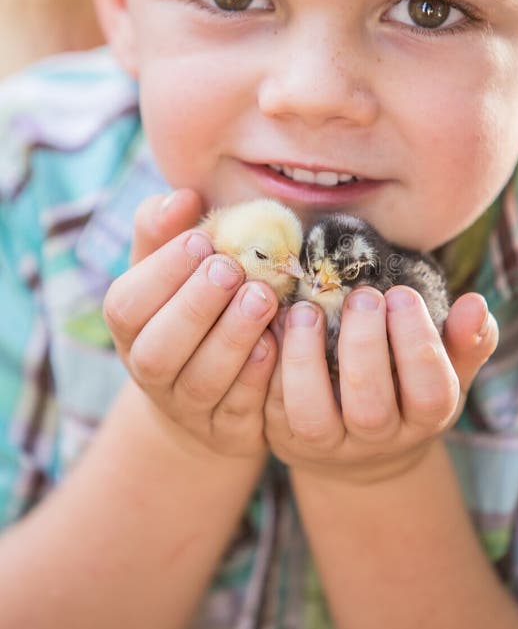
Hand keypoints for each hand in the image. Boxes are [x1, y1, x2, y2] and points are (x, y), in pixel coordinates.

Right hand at [103, 189, 278, 457]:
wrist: (211, 389)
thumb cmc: (192, 305)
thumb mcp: (172, 266)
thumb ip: (166, 229)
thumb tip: (182, 196)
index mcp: (132, 327)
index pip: (127, 305)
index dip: (162, 273)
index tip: (202, 239)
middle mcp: (150, 372)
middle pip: (157, 351)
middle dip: (195, 307)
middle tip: (232, 269)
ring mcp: (188, 409)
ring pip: (202, 383)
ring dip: (232, 339)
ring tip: (263, 298)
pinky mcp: (228, 432)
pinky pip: (241, 412)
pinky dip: (258, 379)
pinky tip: (278, 344)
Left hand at [265, 286, 497, 483]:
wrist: (359, 455)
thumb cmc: (407, 393)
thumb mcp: (445, 371)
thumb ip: (465, 341)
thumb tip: (475, 305)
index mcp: (422, 420)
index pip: (430, 394)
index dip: (418, 345)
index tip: (402, 294)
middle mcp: (375, 441)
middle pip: (370, 408)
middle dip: (365, 346)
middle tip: (362, 294)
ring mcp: (325, 445)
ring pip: (311, 416)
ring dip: (305, 360)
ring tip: (306, 310)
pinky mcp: (281, 437)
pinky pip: (269, 407)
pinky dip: (268, 366)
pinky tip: (273, 324)